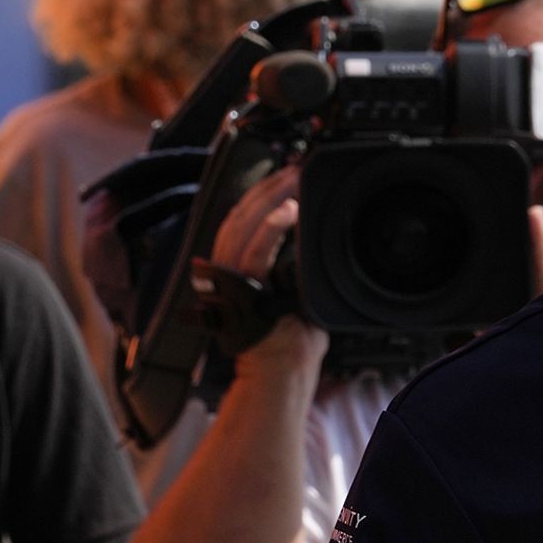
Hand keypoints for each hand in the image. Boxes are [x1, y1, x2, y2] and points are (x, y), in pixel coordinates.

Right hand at [212, 166, 326, 367]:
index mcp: (234, 269)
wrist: (279, 374)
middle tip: (295, 167)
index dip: (260, 193)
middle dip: (268, 187)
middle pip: (239, 215)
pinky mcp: (243, 293)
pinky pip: (253, 254)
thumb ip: (297, 269)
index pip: (240, 220)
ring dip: (270, 198)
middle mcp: (226, 271)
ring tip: (293, 179)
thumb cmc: (289, 343)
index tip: (284, 173)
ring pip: (243, 227)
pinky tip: (288, 210)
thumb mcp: (295, 295)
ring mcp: (232, 281)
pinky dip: (269, 229)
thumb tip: (315, 245)